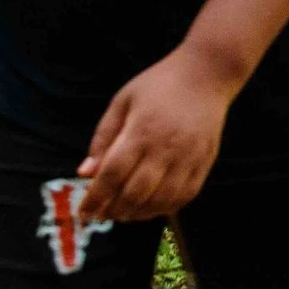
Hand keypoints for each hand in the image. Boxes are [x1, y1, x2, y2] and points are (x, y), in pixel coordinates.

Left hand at [78, 48, 234, 222]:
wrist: (206, 74)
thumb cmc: (158, 85)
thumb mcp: (122, 101)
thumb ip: (103, 138)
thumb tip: (85, 173)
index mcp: (141, 130)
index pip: (113, 174)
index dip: (95, 198)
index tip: (83, 212)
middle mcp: (166, 148)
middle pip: (135, 192)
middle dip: (114, 210)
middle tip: (103, 214)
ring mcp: (188, 158)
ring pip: (160, 201)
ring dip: (139, 213)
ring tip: (125, 213)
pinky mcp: (205, 162)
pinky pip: (184, 196)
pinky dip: (165, 208)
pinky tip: (152, 207)